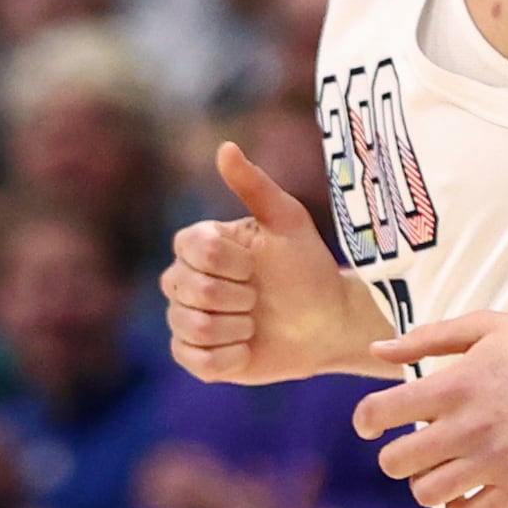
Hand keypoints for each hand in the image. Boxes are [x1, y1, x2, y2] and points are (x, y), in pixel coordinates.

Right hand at [165, 142, 388, 388]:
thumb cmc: (306, 267)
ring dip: (237, 328)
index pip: (196, 249)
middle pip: (192, 289)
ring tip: (255, 322)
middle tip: (259, 297)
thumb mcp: (288, 221)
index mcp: (199, 243)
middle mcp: (182, 279)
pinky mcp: (193, 356)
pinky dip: (230, 357)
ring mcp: (184, 318)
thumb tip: (225, 147)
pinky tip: (247, 347)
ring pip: (193, 326)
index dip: (232, 263)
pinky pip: (197, 360)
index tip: (256, 265)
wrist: (324, 321)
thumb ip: (254, 186)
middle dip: (238, 297)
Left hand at [352, 306, 507, 507]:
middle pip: (395, 463)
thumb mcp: (485, 326)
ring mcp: (494, 462)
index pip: (379, 414)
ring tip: (442, 466)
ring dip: (426, 482)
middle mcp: (467, 428)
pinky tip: (466, 486)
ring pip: (427, 494)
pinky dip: (457, 506)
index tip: (372, 423)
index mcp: (453, 386)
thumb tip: (376, 350)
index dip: (366, 420)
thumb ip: (426, 338)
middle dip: (396, 455)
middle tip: (413, 446)